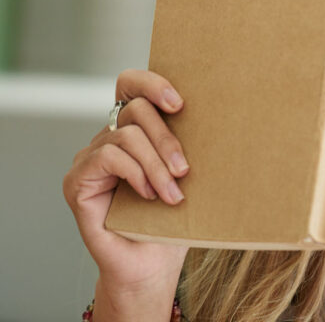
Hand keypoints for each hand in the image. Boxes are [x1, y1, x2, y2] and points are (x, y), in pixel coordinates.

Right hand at [63, 69, 189, 318]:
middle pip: (134, 108)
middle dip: (166, 137)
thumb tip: (222, 110)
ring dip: (156, 164)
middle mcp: (108, 138)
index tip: (180, 102)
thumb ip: (187, 141)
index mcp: (134, 129)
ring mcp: (90, 158)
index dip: (152, 82)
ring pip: (125, 135)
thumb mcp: (186, 172)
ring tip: (173, 194)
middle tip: (185, 169)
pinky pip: (107, 157)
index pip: (130, 85)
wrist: (152, 265)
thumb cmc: (174, 218)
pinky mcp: (77, 181)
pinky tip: (148, 195)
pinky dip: (134, 173)